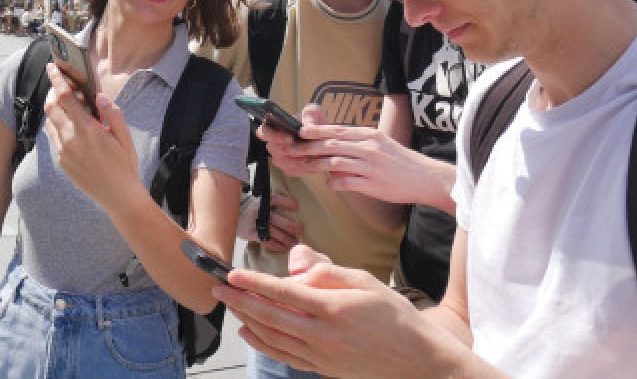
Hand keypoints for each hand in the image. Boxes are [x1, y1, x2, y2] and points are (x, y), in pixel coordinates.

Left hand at [42, 63, 142, 211]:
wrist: (118, 197)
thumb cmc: (125, 165)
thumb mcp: (125, 137)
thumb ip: (112, 113)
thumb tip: (99, 97)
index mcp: (89, 130)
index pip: (66, 97)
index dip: (57, 79)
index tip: (52, 67)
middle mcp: (72, 140)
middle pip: (51, 107)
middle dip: (52, 92)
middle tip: (61, 86)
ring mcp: (64, 152)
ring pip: (50, 122)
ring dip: (54, 110)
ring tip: (68, 106)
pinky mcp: (62, 162)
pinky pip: (54, 137)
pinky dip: (58, 126)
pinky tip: (71, 127)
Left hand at [215, 245, 463, 378]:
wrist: (418, 360)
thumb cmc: (394, 316)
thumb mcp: (366, 281)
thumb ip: (328, 271)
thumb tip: (297, 267)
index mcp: (335, 307)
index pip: (284, 292)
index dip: (254, 282)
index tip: (233, 274)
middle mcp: (325, 334)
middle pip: (271, 316)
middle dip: (240, 301)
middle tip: (218, 288)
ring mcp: (322, 355)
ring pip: (274, 337)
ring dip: (247, 320)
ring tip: (230, 306)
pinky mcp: (323, 370)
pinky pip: (285, 356)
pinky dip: (263, 344)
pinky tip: (249, 333)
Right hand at [237, 192, 302, 250]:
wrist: (233, 214)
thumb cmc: (251, 209)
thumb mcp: (259, 202)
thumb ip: (271, 204)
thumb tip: (293, 208)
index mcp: (262, 202)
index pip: (275, 199)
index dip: (285, 202)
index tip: (296, 207)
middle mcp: (258, 212)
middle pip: (277, 219)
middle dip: (290, 226)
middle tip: (300, 231)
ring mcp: (254, 223)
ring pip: (273, 232)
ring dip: (285, 238)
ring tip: (294, 242)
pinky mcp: (251, 233)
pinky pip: (265, 240)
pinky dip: (275, 245)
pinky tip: (283, 248)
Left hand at [263, 119, 453, 208]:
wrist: (425, 178)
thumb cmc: (400, 161)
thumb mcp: (380, 143)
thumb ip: (357, 143)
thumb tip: (333, 145)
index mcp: (369, 135)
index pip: (337, 131)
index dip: (316, 131)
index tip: (299, 132)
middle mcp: (368, 148)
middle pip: (331, 145)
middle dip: (309, 147)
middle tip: (292, 150)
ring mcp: (370, 166)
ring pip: (335, 163)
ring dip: (316, 165)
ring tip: (303, 167)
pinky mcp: (373, 184)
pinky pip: (346, 183)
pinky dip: (334, 183)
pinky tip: (328, 184)